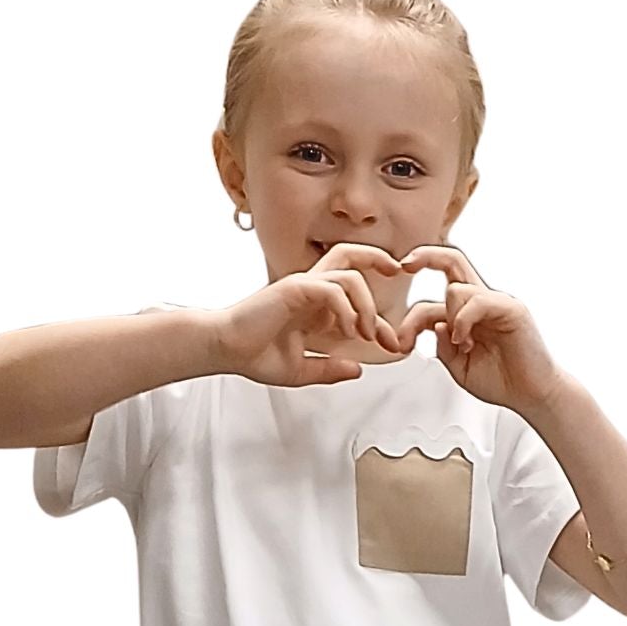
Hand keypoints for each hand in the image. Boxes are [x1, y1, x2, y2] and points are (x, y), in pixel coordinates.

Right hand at [211, 242, 408, 385]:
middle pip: (350, 255)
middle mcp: (312, 288)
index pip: (354, 292)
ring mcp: (303, 285)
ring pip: (349, 276)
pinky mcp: (294, 288)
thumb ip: (329, 369)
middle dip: (379, 258)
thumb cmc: (255, 355)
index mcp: (315, 303)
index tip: (393, 343)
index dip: (380, 316)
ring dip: (367, 304)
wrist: (226, 349)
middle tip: (400, 270)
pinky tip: (347, 332)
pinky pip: (332, 289)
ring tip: (366, 333)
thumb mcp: (300, 371)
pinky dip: (347, 308)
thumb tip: (357, 370)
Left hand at [391, 246, 565, 412]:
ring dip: (449, 317)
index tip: (398, 341)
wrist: (532, 394)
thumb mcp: (460, 368)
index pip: (433, 300)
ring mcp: (495, 302)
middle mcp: (480, 302)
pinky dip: (463, 320)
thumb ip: (443, 348)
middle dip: (424, 256)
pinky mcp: (509, 308)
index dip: (411, 320)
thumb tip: (434, 326)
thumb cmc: (502, 381)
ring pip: (456, 287)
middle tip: (403, 265)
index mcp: (467, 315)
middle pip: (451, 260)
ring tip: (462, 345)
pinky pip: (476, 300)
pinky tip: (464, 341)